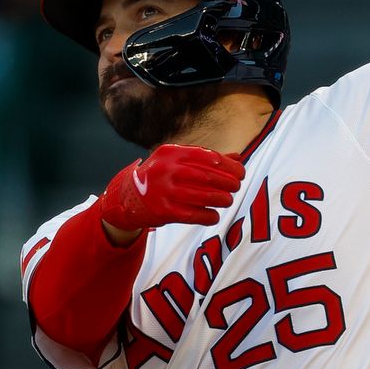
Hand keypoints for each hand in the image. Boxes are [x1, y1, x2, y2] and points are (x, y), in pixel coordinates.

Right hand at [98, 144, 245, 242]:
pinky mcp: (163, 211)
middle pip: (207, 176)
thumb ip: (206, 159)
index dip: (227, 165)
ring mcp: (164, 191)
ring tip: (228, 200)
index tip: (240, 172)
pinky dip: (208, 216)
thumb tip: (237, 158)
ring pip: (203, 196)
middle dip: (227, 182)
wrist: (129, 196)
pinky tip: (215, 215)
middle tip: (236, 186)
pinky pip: (193, 214)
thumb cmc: (161, 176)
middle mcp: (166, 169)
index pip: (206, 156)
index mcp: (171, 152)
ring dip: (221, 199)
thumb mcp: (177, 161)